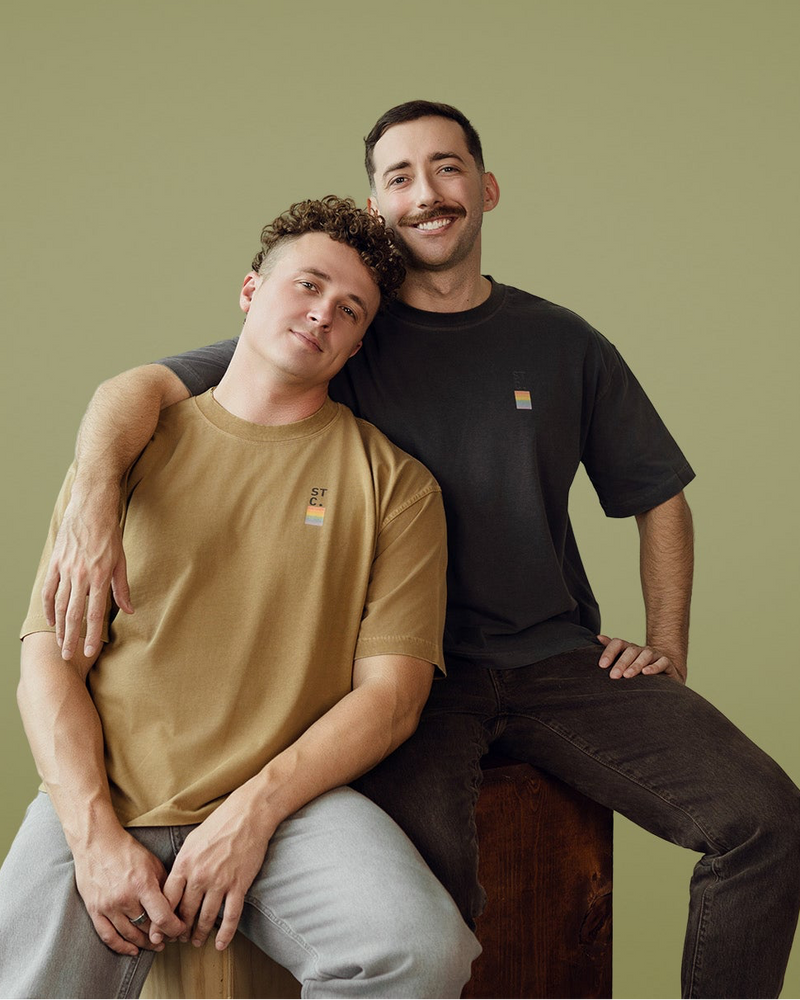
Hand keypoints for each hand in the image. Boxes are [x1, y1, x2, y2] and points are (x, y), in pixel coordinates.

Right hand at [42, 484, 132, 660]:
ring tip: (60, 643)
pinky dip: (48, 605)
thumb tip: (128, 611)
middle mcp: (80, 574)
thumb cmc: (110, 533)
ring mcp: (65, 568)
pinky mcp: (55, 561)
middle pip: (74, 614)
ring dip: (59, 626)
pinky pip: (49, 589)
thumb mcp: (121, 560)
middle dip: (72, 637)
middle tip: (69, 657)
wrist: (91, 506)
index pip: (95, 613)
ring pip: (60, 604)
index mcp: (99, 575)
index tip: (90, 651)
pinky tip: (50, 619)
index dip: (93, 635)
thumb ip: (122, 588)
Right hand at [73, 827, 184, 955]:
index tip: (180, 930)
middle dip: (162, 935)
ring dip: (144, 944)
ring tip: (155, 944)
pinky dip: (121, 947)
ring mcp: (108, 906)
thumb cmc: (127, 851)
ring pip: (130, 935)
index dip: (174, 928)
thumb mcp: (153, 863)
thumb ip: (164, 884)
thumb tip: (176, 905)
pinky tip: (133, 950)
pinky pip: (108, 936)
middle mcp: (125, 898)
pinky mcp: (95, 910)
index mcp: (143, 884)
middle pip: (147, 928)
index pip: (162, 917)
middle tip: (170, 937)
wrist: (97, 843)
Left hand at [154, 784, 273, 951]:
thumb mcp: (192, 842)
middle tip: (179, 938)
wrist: (247, 815)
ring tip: (197, 941)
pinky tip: (220, 944)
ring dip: (199, 934)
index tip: (160, 931)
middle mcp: (199, 876)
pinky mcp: (239, 885)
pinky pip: (230, 916)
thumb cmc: (219, 824)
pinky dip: (225, 934)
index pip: (166, 901)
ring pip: (205, 918)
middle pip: (184, 913)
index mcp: (184, 864)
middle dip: (180, 930)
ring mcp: (220, 882)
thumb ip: (182, 865)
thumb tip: (174, 886)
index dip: (161, 920)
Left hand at [597, 635, 685, 682]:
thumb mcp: (624, 661)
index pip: (618, 644)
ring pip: (645, 656)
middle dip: (621, 663)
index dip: (609, 652)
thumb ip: (612, 650)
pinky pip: (662, 662)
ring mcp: (655, 655)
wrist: (665, 676)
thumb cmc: (639, 670)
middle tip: (613, 675)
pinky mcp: (667, 663)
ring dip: (635, 666)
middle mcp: (641, 649)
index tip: (601, 665)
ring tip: (627, 676)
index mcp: (629, 648)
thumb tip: (598, 637)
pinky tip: (646, 673)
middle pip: (630, 651)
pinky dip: (654, 667)